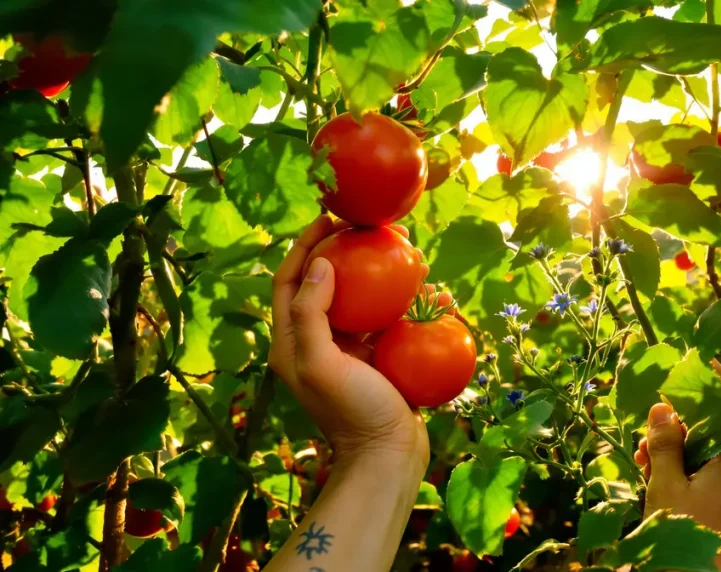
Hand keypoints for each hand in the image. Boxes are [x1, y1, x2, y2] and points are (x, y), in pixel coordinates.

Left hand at [269, 215, 429, 471]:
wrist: (388, 455)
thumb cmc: (352, 411)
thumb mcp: (321, 364)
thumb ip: (311, 315)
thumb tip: (320, 265)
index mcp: (292, 341)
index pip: (290, 280)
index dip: (304, 246)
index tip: (328, 219)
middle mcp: (316, 341)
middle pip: (325, 282)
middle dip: (344, 251)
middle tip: (370, 228)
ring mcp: (348, 349)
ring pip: (359, 297)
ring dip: (378, 271)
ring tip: (403, 250)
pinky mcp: (377, 357)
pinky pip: (387, 318)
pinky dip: (403, 299)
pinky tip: (426, 286)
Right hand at [635, 403, 720, 571]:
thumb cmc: (686, 538)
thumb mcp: (665, 488)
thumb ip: (666, 445)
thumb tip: (662, 408)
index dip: (694, 415)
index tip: (665, 424)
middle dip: (685, 451)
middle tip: (647, 462)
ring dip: (700, 479)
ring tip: (664, 494)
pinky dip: (718, 504)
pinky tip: (691, 518)